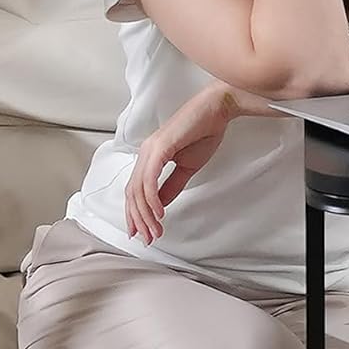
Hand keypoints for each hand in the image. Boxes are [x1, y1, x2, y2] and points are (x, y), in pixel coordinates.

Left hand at [125, 85, 242, 244]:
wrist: (216, 111)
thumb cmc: (203, 134)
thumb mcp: (187, 168)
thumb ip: (171, 186)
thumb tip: (160, 206)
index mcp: (150, 158)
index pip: (135, 190)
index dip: (136, 214)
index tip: (142, 233)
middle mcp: (145, 154)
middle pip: (132, 193)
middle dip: (139, 219)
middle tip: (149, 238)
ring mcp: (150, 150)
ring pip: (139, 189)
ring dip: (146, 214)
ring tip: (155, 230)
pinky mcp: (160, 148)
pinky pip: (151, 178)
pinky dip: (152, 198)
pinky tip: (159, 212)